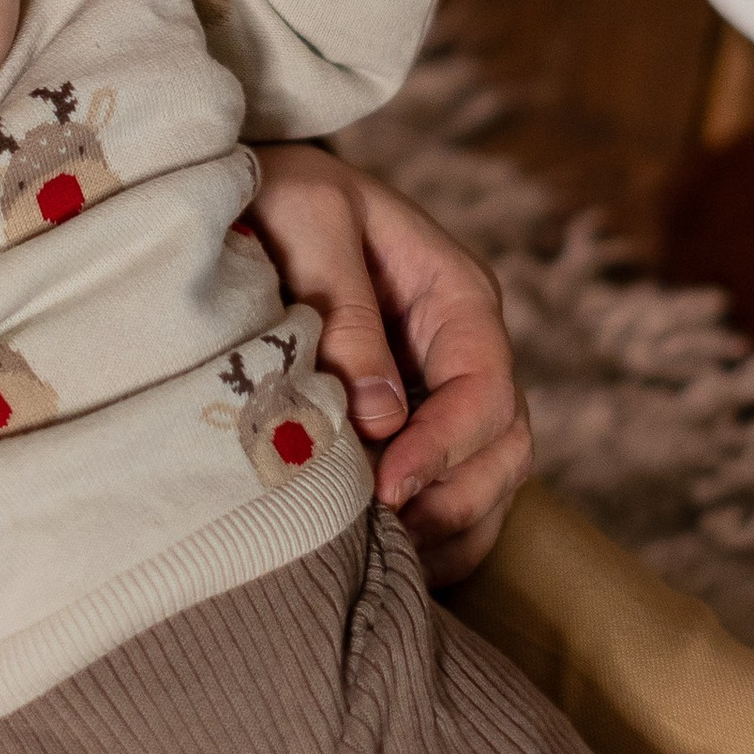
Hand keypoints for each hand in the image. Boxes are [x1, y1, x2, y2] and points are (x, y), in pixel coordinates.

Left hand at [247, 145, 530, 581]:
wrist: (247, 191)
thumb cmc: (280, 192)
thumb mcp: (310, 221)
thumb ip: (348, 310)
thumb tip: (380, 417)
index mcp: (456, 294)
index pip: (486, 386)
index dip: (446, 445)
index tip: (388, 486)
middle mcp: (463, 350)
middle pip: (506, 445)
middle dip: (457, 499)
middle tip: (389, 536)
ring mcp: (441, 391)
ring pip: (488, 480)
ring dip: (450, 528)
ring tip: (388, 562)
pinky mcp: (409, 425)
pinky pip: (449, 492)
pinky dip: (433, 535)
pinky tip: (387, 560)